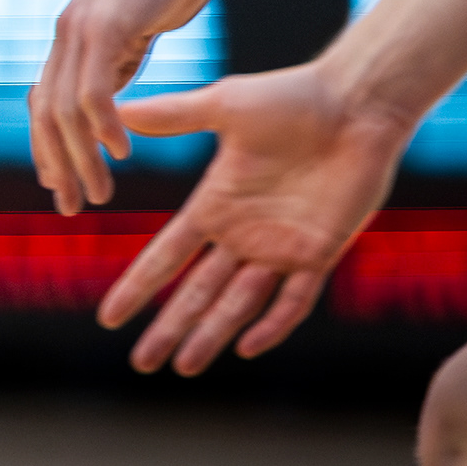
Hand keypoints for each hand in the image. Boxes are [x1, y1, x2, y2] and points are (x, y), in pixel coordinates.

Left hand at [29, 0, 223, 209]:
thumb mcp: (138, 29)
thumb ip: (118, 61)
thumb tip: (111, 100)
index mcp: (72, 40)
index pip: (44, 107)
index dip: (47, 150)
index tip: (59, 189)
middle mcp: (67, 35)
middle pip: (46, 115)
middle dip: (57, 166)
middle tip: (73, 207)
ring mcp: (83, 26)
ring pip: (65, 108)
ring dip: (80, 157)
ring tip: (99, 193)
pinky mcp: (107, 21)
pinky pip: (94, 85)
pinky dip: (102, 124)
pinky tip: (119, 151)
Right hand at [92, 65, 412, 373]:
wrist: (356, 107)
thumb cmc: (291, 98)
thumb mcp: (224, 105)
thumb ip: (172, 115)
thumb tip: (116, 108)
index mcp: (215, 203)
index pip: (167, 256)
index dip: (140, 287)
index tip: (110, 316)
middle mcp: (243, 233)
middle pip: (198, 292)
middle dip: (169, 327)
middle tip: (141, 364)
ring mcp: (282, 247)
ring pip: (239, 304)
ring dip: (211, 335)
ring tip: (183, 368)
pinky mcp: (321, 252)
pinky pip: (295, 300)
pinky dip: (272, 324)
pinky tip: (247, 347)